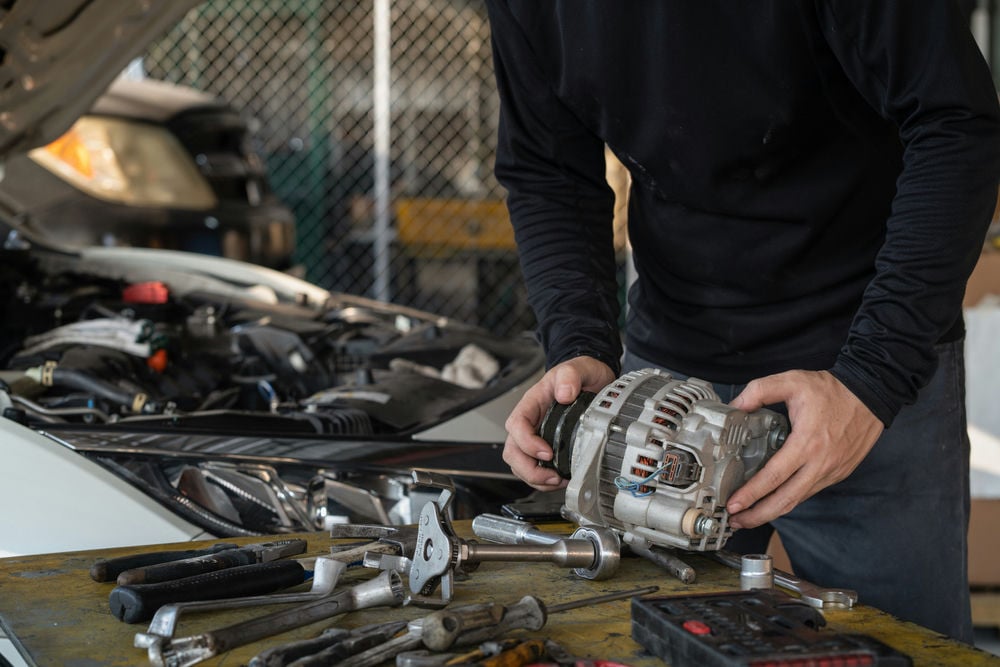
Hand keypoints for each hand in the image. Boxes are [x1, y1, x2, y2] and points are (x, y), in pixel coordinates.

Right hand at [503, 356, 615, 489]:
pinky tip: (560, 479)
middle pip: (513, 450)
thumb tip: (564, 394)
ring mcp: (536, 435)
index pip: (517, 425)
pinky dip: (543, 480)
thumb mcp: (577, 368)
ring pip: (520, 463)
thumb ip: (570, 376)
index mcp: (532, 403)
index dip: (528, 443)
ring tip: (556, 480)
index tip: (547, 451)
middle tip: (550, 476)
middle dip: (528, 468)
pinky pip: (534, 468)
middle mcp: (530, 421)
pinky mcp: (546, 446)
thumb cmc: (580, 374)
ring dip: (535, 478)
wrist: (591, 380)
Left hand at [725, 370, 883, 528]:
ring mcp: (832, 471)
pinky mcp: (839, 473)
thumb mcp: (792, 380)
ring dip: (773, 511)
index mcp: (807, 442)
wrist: (872, 394)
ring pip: (798, 499)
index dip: (752, 494)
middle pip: (786, 500)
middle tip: (736, 521)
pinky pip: (810, 491)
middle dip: (759, 515)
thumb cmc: (832, 390)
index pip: (774, 476)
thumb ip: (759, 391)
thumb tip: (735, 406)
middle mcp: (821, 463)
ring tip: (749, 515)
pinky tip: (774, 499)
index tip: (734, 504)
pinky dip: (790, 499)